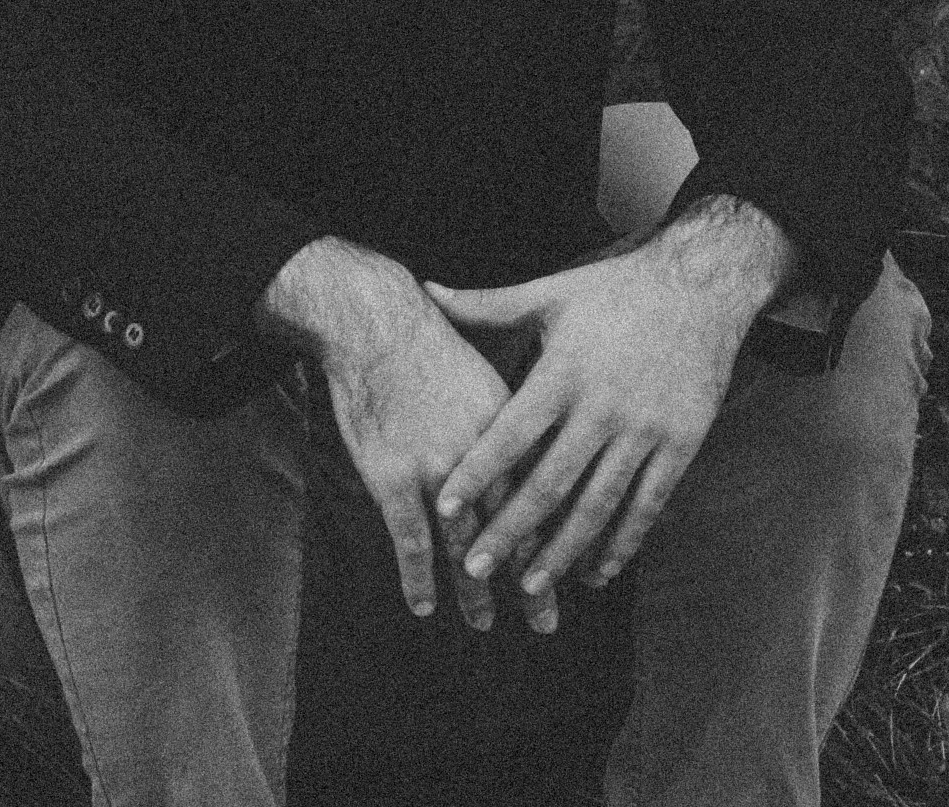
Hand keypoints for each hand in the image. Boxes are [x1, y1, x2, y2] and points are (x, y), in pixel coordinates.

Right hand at [258, 238, 559, 633]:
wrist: (376, 324)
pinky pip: (411, 541)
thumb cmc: (431, 340)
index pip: (543, 494)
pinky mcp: (394, 477)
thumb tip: (545, 441)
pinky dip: (418, 578)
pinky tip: (423, 606)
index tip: (572, 571)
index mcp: (513, 424)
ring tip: (485, 625)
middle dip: (530, 580)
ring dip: (476, 591)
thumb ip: (516, 413)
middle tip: (546, 621)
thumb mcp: (490, 370)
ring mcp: (438, 469)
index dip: (557, 536)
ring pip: (465, 545)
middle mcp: (483, 453)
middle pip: (514, 529)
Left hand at [427, 199, 796, 597]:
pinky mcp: (680, 444)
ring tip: (530, 586)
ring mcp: (644, 430)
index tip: (445, 507)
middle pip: (550, 482)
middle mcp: (602, 406)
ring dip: (562, 550)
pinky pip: (648, 505)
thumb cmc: (616, 289)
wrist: (701, 284)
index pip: (511, 433)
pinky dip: (622, 543)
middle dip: (510, 530)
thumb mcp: (551, 291)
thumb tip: (427, 289)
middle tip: (475, 568)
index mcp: (564, 371)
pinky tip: (596, 572)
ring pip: (597, 504)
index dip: (477, 473)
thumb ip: (488, 304)